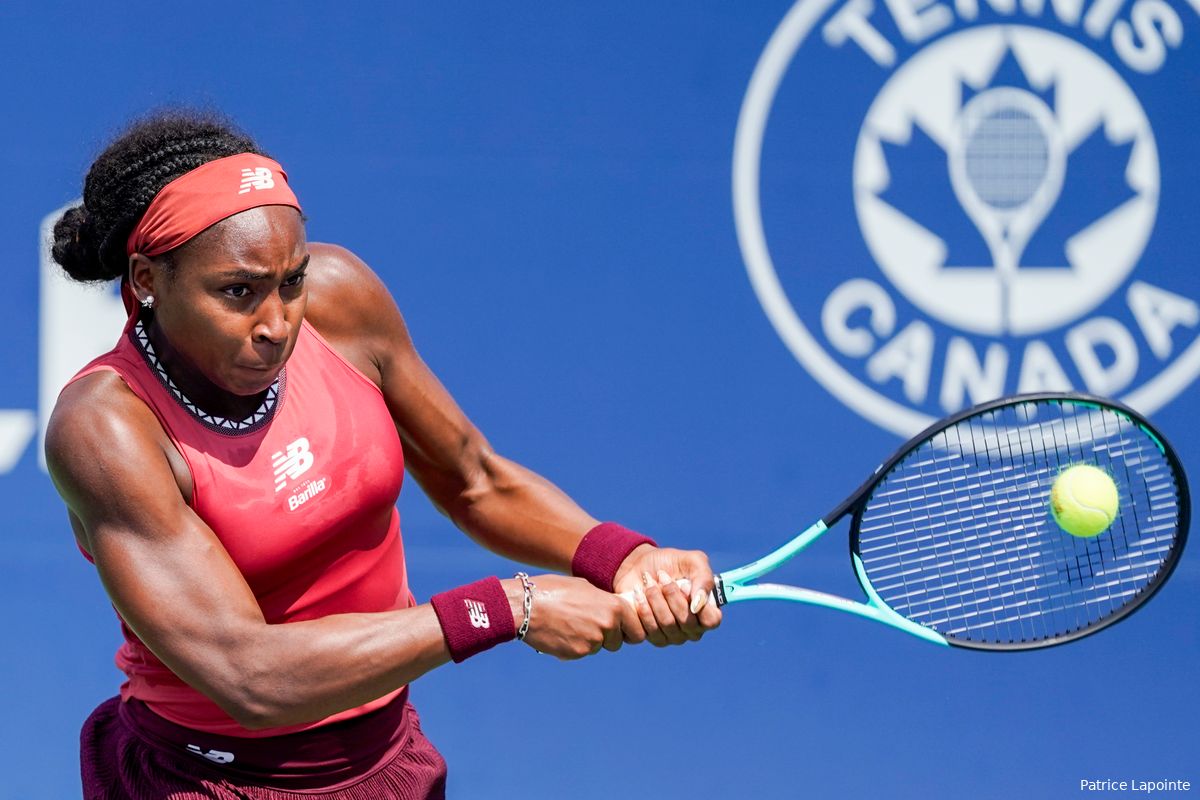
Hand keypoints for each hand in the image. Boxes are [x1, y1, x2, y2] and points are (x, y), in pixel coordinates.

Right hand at [504, 575, 644, 658]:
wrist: (528, 606)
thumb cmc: (555, 590)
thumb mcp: (586, 587)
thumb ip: (604, 601)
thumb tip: (615, 610)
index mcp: (614, 607)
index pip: (637, 629)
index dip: (629, 630)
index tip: (621, 629)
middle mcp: (608, 626)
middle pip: (618, 642)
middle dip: (609, 638)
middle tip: (591, 628)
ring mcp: (593, 642)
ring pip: (598, 647)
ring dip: (589, 641)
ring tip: (570, 624)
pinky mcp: (578, 653)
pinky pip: (582, 652)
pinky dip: (574, 646)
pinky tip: (561, 631)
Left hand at [612, 545, 721, 646]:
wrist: (639, 565)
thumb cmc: (670, 563)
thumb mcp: (693, 561)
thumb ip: (704, 579)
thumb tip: (698, 605)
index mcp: (707, 611)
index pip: (711, 621)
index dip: (699, 604)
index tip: (684, 584)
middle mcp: (692, 628)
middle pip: (686, 622)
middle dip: (671, 594)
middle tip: (661, 575)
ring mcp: (672, 635)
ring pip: (667, 624)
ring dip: (655, 598)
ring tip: (648, 581)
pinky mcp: (652, 636)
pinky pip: (648, 630)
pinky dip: (642, 608)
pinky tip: (638, 594)